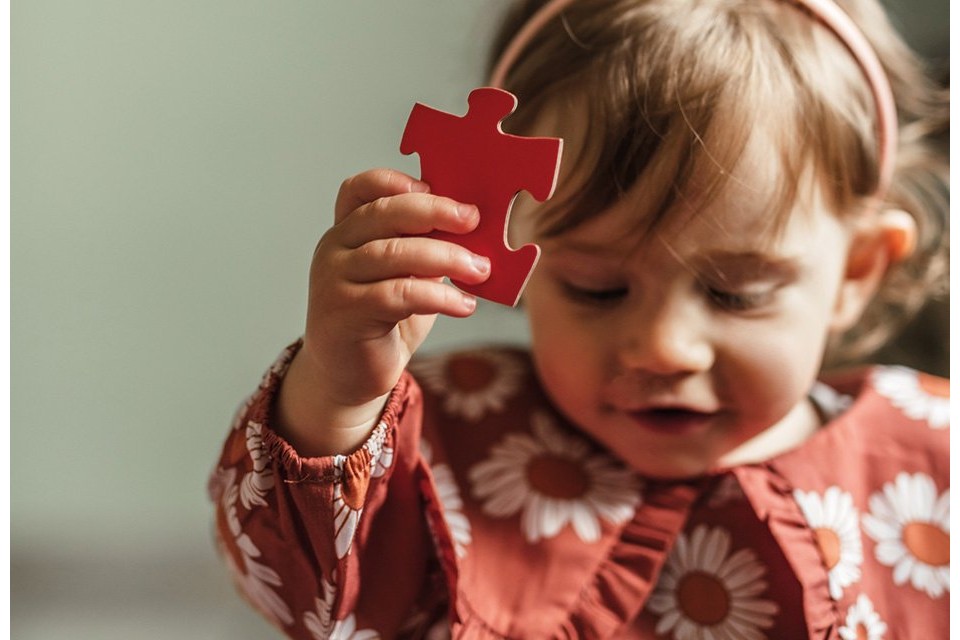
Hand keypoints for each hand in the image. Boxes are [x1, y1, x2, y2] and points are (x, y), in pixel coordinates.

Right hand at [276, 168, 490, 454]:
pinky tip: (464, 305)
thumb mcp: (406, 276)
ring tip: (480, 270)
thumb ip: (425, 249)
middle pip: (383, 214)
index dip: (394, 181)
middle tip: (474, 220)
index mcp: (347, 230)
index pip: (359, 188)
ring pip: (394, 254)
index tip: (434, 186)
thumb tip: (479, 229)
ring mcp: (334, 279)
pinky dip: (439, 297)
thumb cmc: (383, 320)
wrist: (348, 376)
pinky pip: (399, 294)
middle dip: (435, 212)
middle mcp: (335, 248)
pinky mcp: (344, 312)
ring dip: (446, 258)